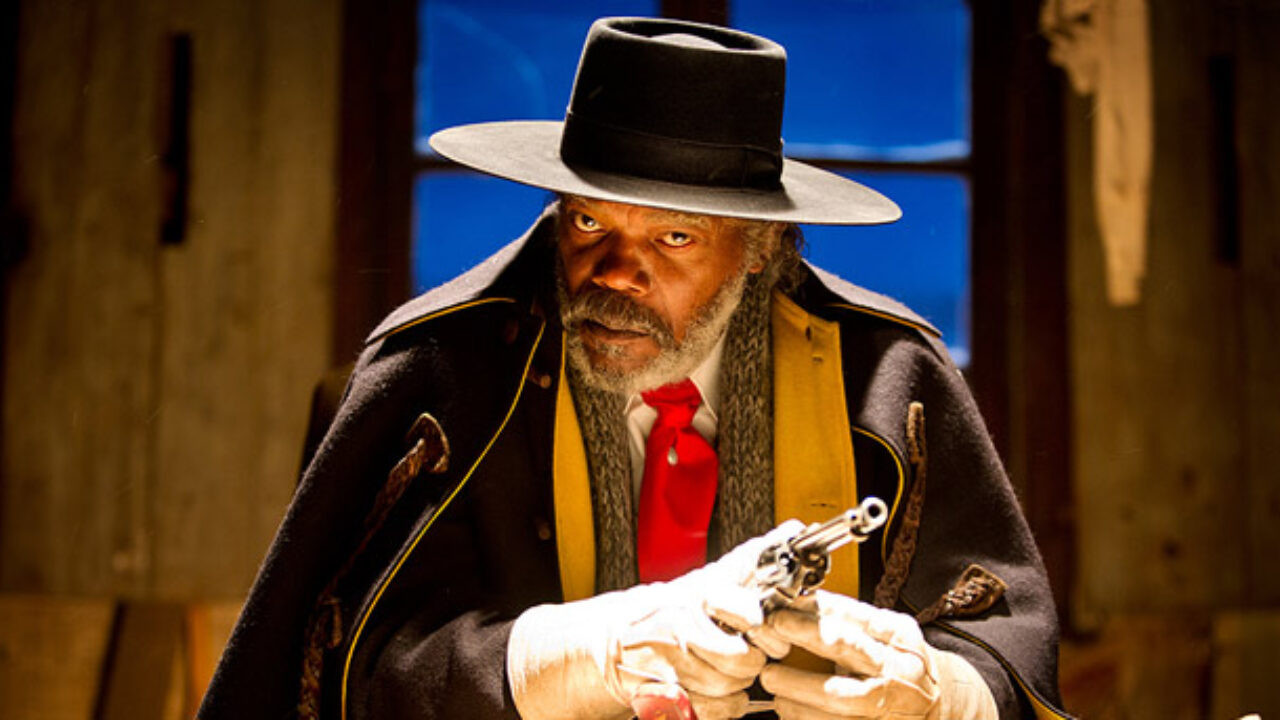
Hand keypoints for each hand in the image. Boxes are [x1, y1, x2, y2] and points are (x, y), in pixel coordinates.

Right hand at [506, 522, 802, 719]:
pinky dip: (724, 706)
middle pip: (744, 658)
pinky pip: (713, 710)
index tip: (762, 625)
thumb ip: (747, 561)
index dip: (760, 623)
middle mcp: (682, 629)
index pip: (746, 611)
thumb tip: (790, 530)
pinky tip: (718, 692)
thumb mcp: (702, 580)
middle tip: (747, 652)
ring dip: (738, 683)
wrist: (610, 642)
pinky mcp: (665, 695)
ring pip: (731, 686)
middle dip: (752, 659)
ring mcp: (672, 664)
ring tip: (729, 671)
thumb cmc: (664, 610)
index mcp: (694, 597)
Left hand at [757, 590, 995, 719]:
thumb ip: (848, 618)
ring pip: (839, 702)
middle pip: (847, 661)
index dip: (812, 619)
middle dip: (802, 656)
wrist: (944, 705)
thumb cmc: (903, 662)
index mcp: (899, 639)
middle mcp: (899, 673)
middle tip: (770, 651)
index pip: (853, 623)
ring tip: (774, 684)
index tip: (780, 615)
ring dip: (798, 695)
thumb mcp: (885, 631)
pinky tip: (789, 710)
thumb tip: (798, 602)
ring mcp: (892, 709)